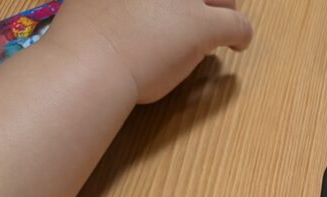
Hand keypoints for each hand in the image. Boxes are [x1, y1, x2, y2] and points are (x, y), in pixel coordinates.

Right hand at [46, 0, 252, 103]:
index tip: (174, 9)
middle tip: (204, 12)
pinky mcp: (203, 26)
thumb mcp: (91, 0)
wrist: (91, 61)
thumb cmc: (84, 37)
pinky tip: (237, 46)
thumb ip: (115, 2)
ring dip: (225, 11)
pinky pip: (237, 24)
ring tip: (222, 30)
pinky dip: (242, 34)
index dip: (178, 3)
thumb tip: (125, 6)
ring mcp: (186, 0)